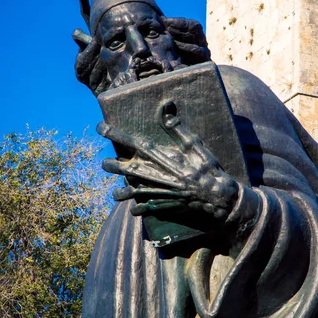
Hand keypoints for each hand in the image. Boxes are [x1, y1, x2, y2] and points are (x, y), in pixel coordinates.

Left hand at [97, 101, 238, 221]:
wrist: (217, 198)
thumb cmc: (207, 169)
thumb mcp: (194, 145)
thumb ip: (176, 128)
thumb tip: (165, 108)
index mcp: (162, 158)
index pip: (134, 143)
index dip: (115, 134)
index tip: (100, 127)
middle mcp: (156, 175)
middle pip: (127, 169)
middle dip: (113, 166)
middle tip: (105, 164)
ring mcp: (158, 192)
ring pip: (133, 191)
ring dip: (122, 192)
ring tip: (116, 193)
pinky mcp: (163, 206)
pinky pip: (145, 209)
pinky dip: (139, 209)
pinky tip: (135, 209)